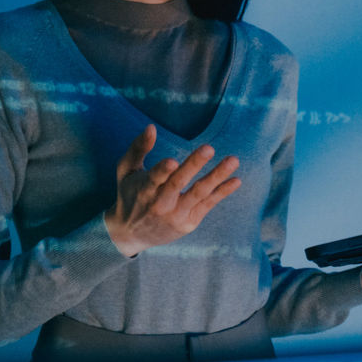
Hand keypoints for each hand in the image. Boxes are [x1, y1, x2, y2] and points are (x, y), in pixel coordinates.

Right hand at [104, 124, 240, 256]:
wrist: (131, 234)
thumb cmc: (129, 195)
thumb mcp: (126, 171)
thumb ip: (137, 148)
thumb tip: (151, 127)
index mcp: (143, 189)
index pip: (154, 179)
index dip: (163, 171)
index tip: (173, 161)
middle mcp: (160, 203)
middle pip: (178, 183)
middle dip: (194, 165)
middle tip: (208, 148)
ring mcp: (176, 214)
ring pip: (198, 193)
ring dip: (216, 177)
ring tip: (232, 160)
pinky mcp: (188, 222)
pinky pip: (208, 205)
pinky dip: (222, 192)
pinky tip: (235, 180)